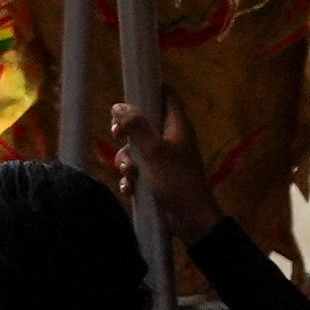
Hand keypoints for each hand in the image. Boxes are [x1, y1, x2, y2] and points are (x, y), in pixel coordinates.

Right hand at [106, 96, 223, 245]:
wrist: (191, 220)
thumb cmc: (177, 181)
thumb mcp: (153, 151)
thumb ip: (136, 126)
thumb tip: (119, 106)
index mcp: (177, 126)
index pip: (167, 95)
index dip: (149, 89)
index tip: (129, 93)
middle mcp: (170, 139)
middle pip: (143, 121)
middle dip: (126, 131)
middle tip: (117, 136)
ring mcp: (163, 159)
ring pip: (135, 148)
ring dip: (126, 160)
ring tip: (129, 174)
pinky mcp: (156, 177)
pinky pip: (136, 170)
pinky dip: (130, 178)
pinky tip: (130, 189)